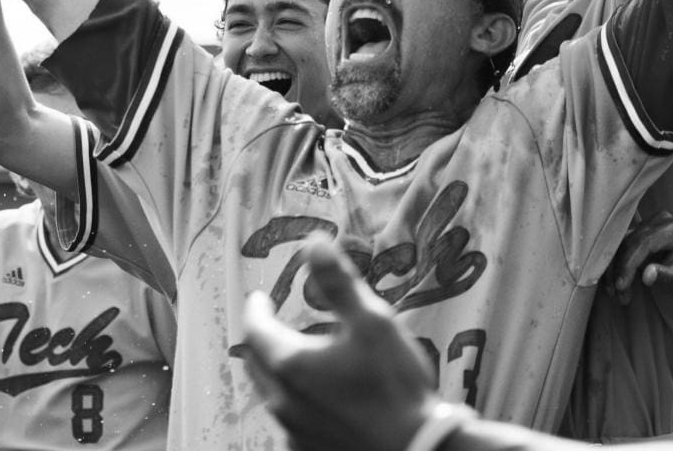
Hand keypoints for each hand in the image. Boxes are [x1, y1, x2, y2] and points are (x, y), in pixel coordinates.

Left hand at [242, 237, 433, 450]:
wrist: (418, 450)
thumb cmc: (396, 385)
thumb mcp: (372, 322)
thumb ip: (338, 282)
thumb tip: (314, 242)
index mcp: (290, 363)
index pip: (255, 329)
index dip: (256, 309)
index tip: (260, 298)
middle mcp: (282, 400)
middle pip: (255, 362)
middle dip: (260, 339)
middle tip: (270, 324)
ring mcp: (292, 430)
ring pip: (270, 393)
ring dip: (275, 371)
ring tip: (294, 356)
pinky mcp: (306, 450)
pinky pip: (288, 420)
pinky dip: (293, 401)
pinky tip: (314, 397)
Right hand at [610, 212, 672, 301]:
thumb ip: (664, 276)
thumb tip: (645, 276)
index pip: (642, 244)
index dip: (628, 264)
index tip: (620, 285)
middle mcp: (659, 221)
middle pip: (629, 243)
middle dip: (619, 269)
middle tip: (616, 293)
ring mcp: (649, 223)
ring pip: (622, 244)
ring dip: (615, 268)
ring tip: (616, 292)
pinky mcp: (642, 230)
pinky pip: (624, 245)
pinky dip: (619, 264)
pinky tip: (617, 281)